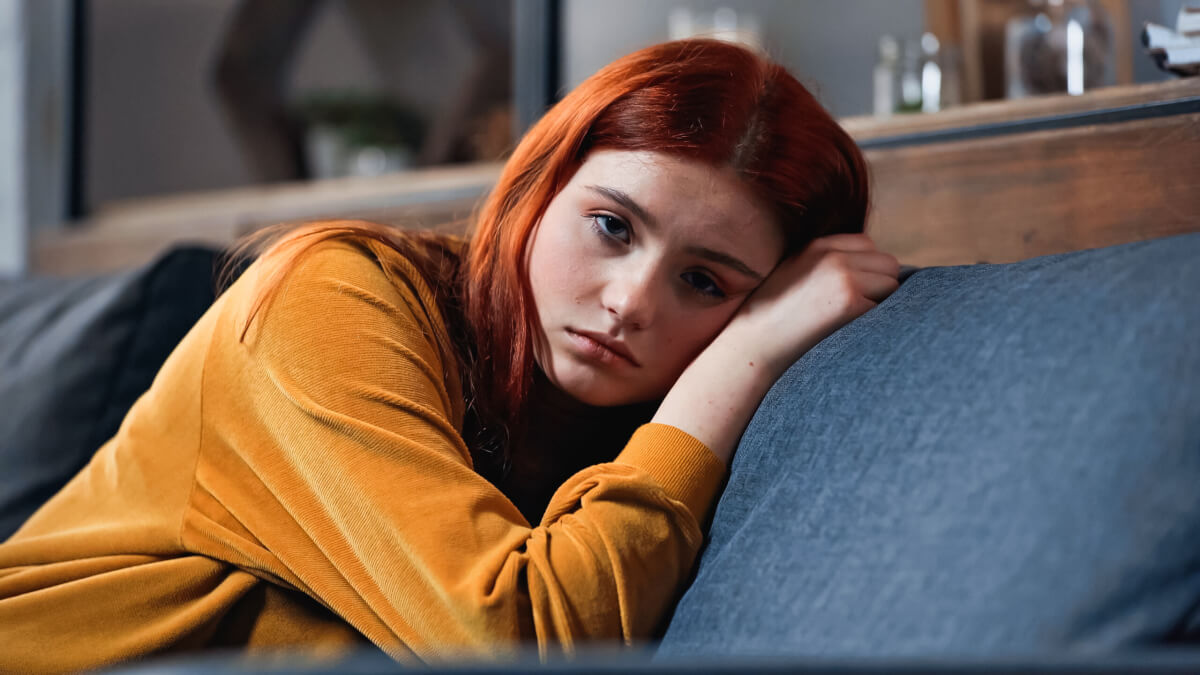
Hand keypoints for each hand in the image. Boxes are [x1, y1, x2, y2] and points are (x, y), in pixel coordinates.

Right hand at [653, 234, 898, 464]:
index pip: (867, 244)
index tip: (848, 294)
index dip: (866, 271)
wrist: (751, 348)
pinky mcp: (849, 301)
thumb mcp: (792, 276)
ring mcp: (842, 276)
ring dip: (880, 306)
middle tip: (851, 313)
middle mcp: (831, 255)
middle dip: (879, 287)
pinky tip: (846, 335)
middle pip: (887, 264)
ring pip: (892, 286)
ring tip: (847, 324)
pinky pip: (886, 310)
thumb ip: (824, 266)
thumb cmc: (770, 322)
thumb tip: (871, 273)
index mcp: (816, 246)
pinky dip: (874, 325)